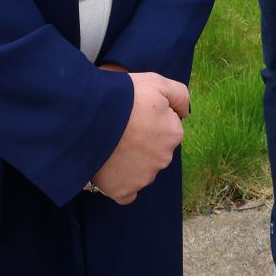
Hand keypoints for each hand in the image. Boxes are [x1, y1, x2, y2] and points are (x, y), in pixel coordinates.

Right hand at [89, 72, 188, 202]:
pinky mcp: (123, 190)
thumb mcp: (157, 83)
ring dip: (131, 161)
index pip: (167, 129)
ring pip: (142, 170)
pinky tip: (112, 171)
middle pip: (155, 151)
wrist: (89, 116)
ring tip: (111, 143)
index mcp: (173, 134)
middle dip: (143, 142)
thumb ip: (180, 95)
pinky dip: (122, 185)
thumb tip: (185, 113)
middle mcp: (163, 159)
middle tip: (122, 128)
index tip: (135, 114)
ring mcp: (143, 178)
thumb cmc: (124, 96)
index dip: (150, 119)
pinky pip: (127, 193)